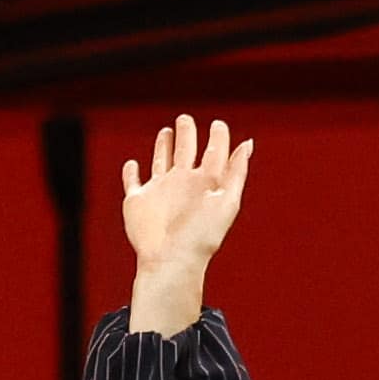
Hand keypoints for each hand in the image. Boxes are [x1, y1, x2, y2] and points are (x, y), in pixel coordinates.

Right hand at [117, 113, 252, 313]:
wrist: (171, 260)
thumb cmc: (202, 236)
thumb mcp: (227, 201)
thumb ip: (236, 172)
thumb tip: (248, 144)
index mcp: (205, 183)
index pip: (214, 153)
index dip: (218, 137)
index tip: (218, 124)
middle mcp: (183, 184)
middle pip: (185, 150)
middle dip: (186, 134)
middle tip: (186, 119)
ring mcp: (160, 191)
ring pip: (161, 161)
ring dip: (163, 146)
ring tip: (167, 132)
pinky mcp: (138, 201)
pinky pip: (133, 182)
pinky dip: (131, 172)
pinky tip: (132, 164)